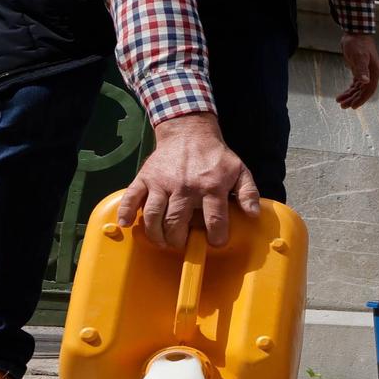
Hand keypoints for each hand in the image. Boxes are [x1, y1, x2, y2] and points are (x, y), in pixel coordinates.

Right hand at [118, 113, 257, 249]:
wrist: (189, 134)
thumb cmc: (216, 157)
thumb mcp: (240, 171)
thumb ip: (248, 193)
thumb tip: (253, 214)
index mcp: (211, 187)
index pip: (214, 219)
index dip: (216, 237)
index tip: (215, 243)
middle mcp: (185, 187)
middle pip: (177, 222)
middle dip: (178, 240)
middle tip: (181, 244)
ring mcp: (162, 183)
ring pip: (153, 215)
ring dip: (156, 234)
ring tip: (162, 242)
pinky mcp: (145, 178)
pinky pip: (131, 197)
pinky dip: (125, 212)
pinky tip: (125, 225)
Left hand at [337, 32, 378, 108]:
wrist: (355, 33)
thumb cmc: (357, 44)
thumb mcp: (359, 56)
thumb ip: (361, 69)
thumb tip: (365, 82)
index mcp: (374, 73)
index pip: (369, 90)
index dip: (361, 99)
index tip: (353, 107)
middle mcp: (371, 74)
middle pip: (363, 91)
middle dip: (353, 99)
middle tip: (343, 106)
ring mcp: (365, 73)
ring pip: (358, 89)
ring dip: (350, 96)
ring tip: (340, 102)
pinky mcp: (358, 70)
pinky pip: (355, 84)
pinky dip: (349, 90)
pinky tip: (342, 95)